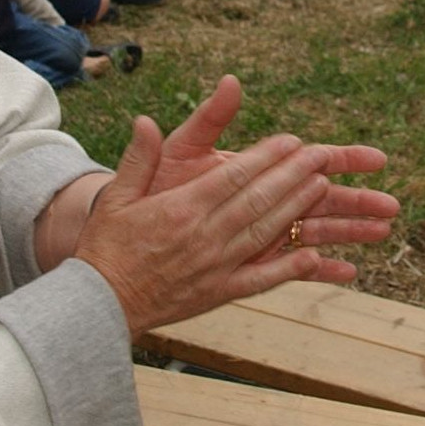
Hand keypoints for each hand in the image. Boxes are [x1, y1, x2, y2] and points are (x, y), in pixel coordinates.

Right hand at [73, 118, 341, 336]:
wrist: (99, 305)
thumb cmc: (105, 248)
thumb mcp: (115, 198)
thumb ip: (138, 159)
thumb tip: (145, 120)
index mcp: (182, 209)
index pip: (234, 176)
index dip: (267, 157)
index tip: (291, 140)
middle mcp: (204, 236)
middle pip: (258, 199)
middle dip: (294, 174)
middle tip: (322, 154)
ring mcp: (215, 267)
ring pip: (265, 232)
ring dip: (297, 209)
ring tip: (325, 187)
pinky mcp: (218, 293)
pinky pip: (260, 280)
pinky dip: (288, 269)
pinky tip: (313, 256)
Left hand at [147, 77, 396, 253]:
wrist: (134, 227)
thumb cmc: (159, 182)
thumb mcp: (183, 146)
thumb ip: (209, 118)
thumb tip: (231, 81)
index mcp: (257, 168)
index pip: (309, 160)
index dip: (344, 159)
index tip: (376, 159)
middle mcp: (266, 198)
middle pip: (323, 197)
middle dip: (358, 200)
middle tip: (392, 205)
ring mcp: (262, 229)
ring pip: (316, 230)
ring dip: (349, 232)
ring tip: (383, 233)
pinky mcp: (252, 258)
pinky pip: (291, 265)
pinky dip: (320, 269)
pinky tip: (348, 273)